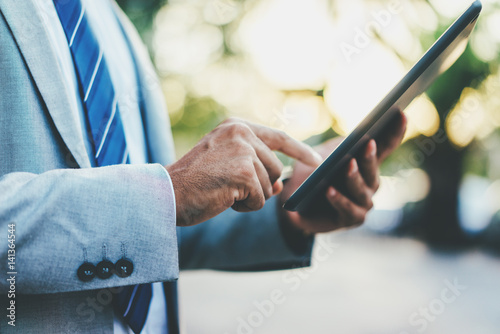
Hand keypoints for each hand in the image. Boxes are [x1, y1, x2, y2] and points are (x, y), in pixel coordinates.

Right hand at [166, 118, 322, 225]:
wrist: (167, 194)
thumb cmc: (193, 182)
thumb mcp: (227, 166)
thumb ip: (255, 168)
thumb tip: (280, 186)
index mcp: (236, 126)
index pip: (278, 136)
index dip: (300, 150)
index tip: (317, 160)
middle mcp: (241, 132)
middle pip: (276, 168)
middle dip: (260, 186)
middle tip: (229, 187)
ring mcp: (243, 150)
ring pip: (269, 185)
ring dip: (250, 197)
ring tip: (223, 191)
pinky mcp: (244, 171)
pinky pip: (260, 199)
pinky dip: (244, 207)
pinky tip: (223, 199)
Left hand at [279, 111, 406, 233]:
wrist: (296, 202)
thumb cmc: (312, 174)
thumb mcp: (323, 154)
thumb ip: (340, 146)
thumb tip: (353, 136)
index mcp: (367, 164)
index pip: (385, 146)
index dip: (395, 131)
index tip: (401, 113)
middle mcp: (370, 184)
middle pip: (373, 170)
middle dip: (370, 156)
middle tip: (368, 142)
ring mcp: (363, 203)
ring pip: (361, 190)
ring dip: (354, 177)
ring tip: (348, 165)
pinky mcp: (350, 219)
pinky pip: (346, 209)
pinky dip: (338, 199)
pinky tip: (329, 190)